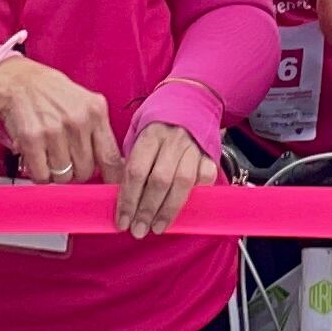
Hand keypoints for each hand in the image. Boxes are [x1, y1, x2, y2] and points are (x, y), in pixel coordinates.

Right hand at [0, 54, 121, 186]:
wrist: (16, 79)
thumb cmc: (50, 92)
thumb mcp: (83, 103)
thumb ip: (97, 131)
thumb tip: (112, 165)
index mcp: (95, 111)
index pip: (111, 157)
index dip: (112, 179)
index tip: (112, 189)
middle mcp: (77, 121)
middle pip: (85, 172)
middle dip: (75, 172)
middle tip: (65, 159)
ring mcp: (54, 131)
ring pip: (63, 177)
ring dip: (55, 173)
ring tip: (49, 154)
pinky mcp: (32, 139)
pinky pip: (41, 176)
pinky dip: (38, 173)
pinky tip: (37, 158)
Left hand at [113, 117, 216, 237]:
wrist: (191, 100)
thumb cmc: (159, 124)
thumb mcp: (138, 134)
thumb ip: (132, 162)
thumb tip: (121, 198)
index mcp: (150, 134)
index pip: (136, 171)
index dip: (128, 200)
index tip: (122, 221)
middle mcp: (173, 140)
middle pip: (159, 180)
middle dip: (146, 210)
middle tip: (138, 230)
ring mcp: (194, 147)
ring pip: (182, 183)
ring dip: (168, 210)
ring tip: (157, 227)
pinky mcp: (210, 154)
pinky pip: (205, 178)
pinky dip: (197, 193)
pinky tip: (185, 208)